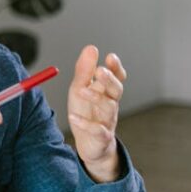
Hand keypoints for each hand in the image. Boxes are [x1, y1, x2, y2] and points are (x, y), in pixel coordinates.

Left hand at [67, 45, 125, 182]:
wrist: (88, 144)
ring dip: (96, 98)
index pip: (116, 77)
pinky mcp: (102, 137)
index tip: (111, 57)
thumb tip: (91, 47)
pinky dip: (86, 124)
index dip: (116, 68)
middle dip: (110, 80)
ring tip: (81, 90)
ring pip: (109, 108)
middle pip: (116, 90)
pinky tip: (73, 118)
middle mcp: (110, 104)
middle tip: (100, 71)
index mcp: (106, 91)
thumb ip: (85, 71)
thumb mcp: (80, 89)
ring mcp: (108, 121)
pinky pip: (98, 130)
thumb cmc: (85, 112)